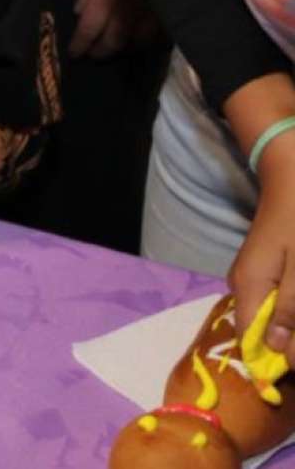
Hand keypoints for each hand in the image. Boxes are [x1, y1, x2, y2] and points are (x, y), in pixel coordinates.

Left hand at [68, 0, 158, 58]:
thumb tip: (79, 13)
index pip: (89, 30)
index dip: (80, 45)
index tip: (75, 53)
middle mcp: (129, 9)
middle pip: (114, 41)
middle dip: (101, 51)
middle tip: (93, 55)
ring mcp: (153, 10)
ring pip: (139, 41)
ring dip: (125, 48)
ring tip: (117, 48)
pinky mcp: (171, 7)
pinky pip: (161, 33)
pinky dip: (148, 40)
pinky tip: (141, 40)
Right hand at [230, 131, 294, 366]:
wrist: (294, 171)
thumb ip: (292, 311)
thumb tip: (281, 354)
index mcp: (248, 287)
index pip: (252, 341)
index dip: (277, 361)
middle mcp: (244, 286)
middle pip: (262, 331)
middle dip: (292, 342)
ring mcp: (254, 276)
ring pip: (274, 317)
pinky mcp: (266, 269)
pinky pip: (278, 301)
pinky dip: (294, 308)